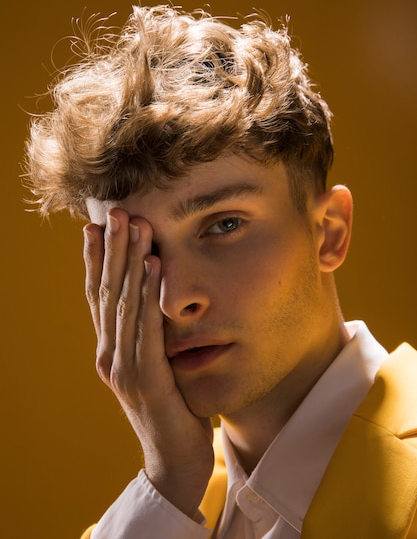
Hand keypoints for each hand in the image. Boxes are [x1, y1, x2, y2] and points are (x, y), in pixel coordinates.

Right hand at [83, 208, 213, 518]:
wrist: (174, 461)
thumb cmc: (170, 410)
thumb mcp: (153, 368)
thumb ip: (146, 339)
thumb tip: (152, 303)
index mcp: (109, 351)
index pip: (98, 297)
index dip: (94, 261)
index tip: (94, 226)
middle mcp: (109, 355)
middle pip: (106, 292)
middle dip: (110, 248)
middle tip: (112, 210)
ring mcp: (123, 368)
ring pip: (123, 303)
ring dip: (128, 260)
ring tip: (133, 224)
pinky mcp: (145, 379)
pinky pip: (146, 327)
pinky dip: (147, 293)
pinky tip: (152, 265)